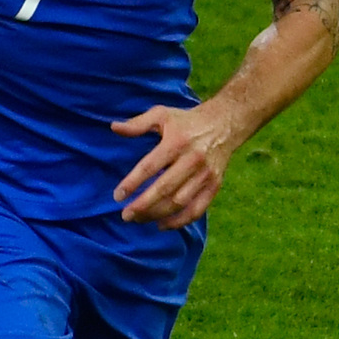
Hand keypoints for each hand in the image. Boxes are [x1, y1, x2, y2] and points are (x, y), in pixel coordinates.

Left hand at [109, 103, 243, 226]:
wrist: (224, 125)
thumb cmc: (186, 121)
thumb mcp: (162, 114)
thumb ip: (137, 123)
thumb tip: (113, 128)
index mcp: (177, 142)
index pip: (150, 166)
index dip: (132, 183)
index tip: (117, 196)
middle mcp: (192, 160)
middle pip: (164, 188)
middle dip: (143, 205)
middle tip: (125, 215)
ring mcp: (205, 175)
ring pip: (179, 202)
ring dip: (157, 214)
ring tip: (139, 219)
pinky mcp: (214, 185)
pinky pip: (197, 209)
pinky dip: (179, 221)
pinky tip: (162, 224)